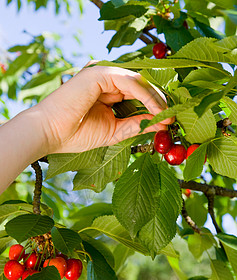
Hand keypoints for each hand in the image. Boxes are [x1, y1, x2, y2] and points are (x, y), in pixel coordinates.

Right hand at [39, 64, 173, 153]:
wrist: (50, 134)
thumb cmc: (75, 134)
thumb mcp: (113, 131)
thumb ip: (135, 125)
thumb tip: (160, 123)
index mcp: (107, 92)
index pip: (138, 94)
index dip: (155, 105)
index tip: (170, 120)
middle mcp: (106, 80)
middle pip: (142, 86)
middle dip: (160, 100)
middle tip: (175, 115)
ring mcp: (102, 74)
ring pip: (139, 82)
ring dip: (157, 98)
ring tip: (169, 115)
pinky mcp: (100, 73)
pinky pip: (131, 82)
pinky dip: (146, 95)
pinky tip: (157, 110)